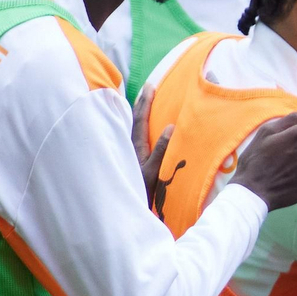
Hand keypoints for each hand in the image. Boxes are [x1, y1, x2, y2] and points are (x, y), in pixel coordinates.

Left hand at [131, 86, 173, 210]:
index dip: (146, 102)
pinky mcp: (129, 159)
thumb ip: (162, 150)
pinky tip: (141, 129)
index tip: (151, 86)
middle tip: (148, 88)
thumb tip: (170, 126)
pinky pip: (133, 136)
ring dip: (139, 113)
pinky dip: (138, 126)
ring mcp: (128, 153)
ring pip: (132, 127)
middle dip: (141, 103)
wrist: (126, 209)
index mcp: (136, 146)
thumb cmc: (142, 191)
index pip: (141, 119)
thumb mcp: (155, 171)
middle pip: (134, 119)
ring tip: (144, 102)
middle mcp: (129, 146)